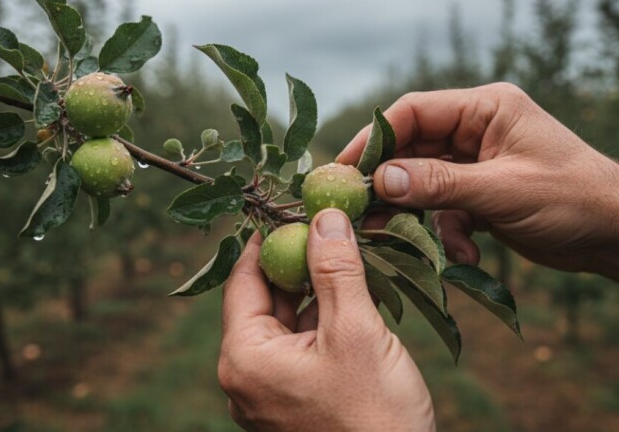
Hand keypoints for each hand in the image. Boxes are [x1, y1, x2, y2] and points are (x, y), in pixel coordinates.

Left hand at [219, 209, 434, 430]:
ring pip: (287, 323)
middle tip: (326, 225)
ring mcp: (270, 394)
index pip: (244, 280)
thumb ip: (335, 270)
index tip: (290, 207)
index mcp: (245, 358)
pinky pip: (302, 348)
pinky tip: (352, 298)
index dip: (267, 239)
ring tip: (346, 255)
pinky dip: (323, 321)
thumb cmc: (375, 415)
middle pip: (264, 300)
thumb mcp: (355, 330)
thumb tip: (324, 218)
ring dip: (315, 291)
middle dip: (296, 262)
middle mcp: (247, 378)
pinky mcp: (295, 404)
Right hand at [338, 83, 618, 301]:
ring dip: (421, 215)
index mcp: (486, 109)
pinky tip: (466, 252)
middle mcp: (479, 130)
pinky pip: (446, 207)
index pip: (414, 112)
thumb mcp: (502, 191)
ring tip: (409, 241)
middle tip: (360, 213)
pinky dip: (448, 231)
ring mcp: (480, 163)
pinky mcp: (484, 194)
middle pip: (413, 148)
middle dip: (391, 184)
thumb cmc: (574, 199)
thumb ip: (438, 184)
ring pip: (425, 182)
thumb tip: (380, 181)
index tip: (344, 170)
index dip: (375, 139)